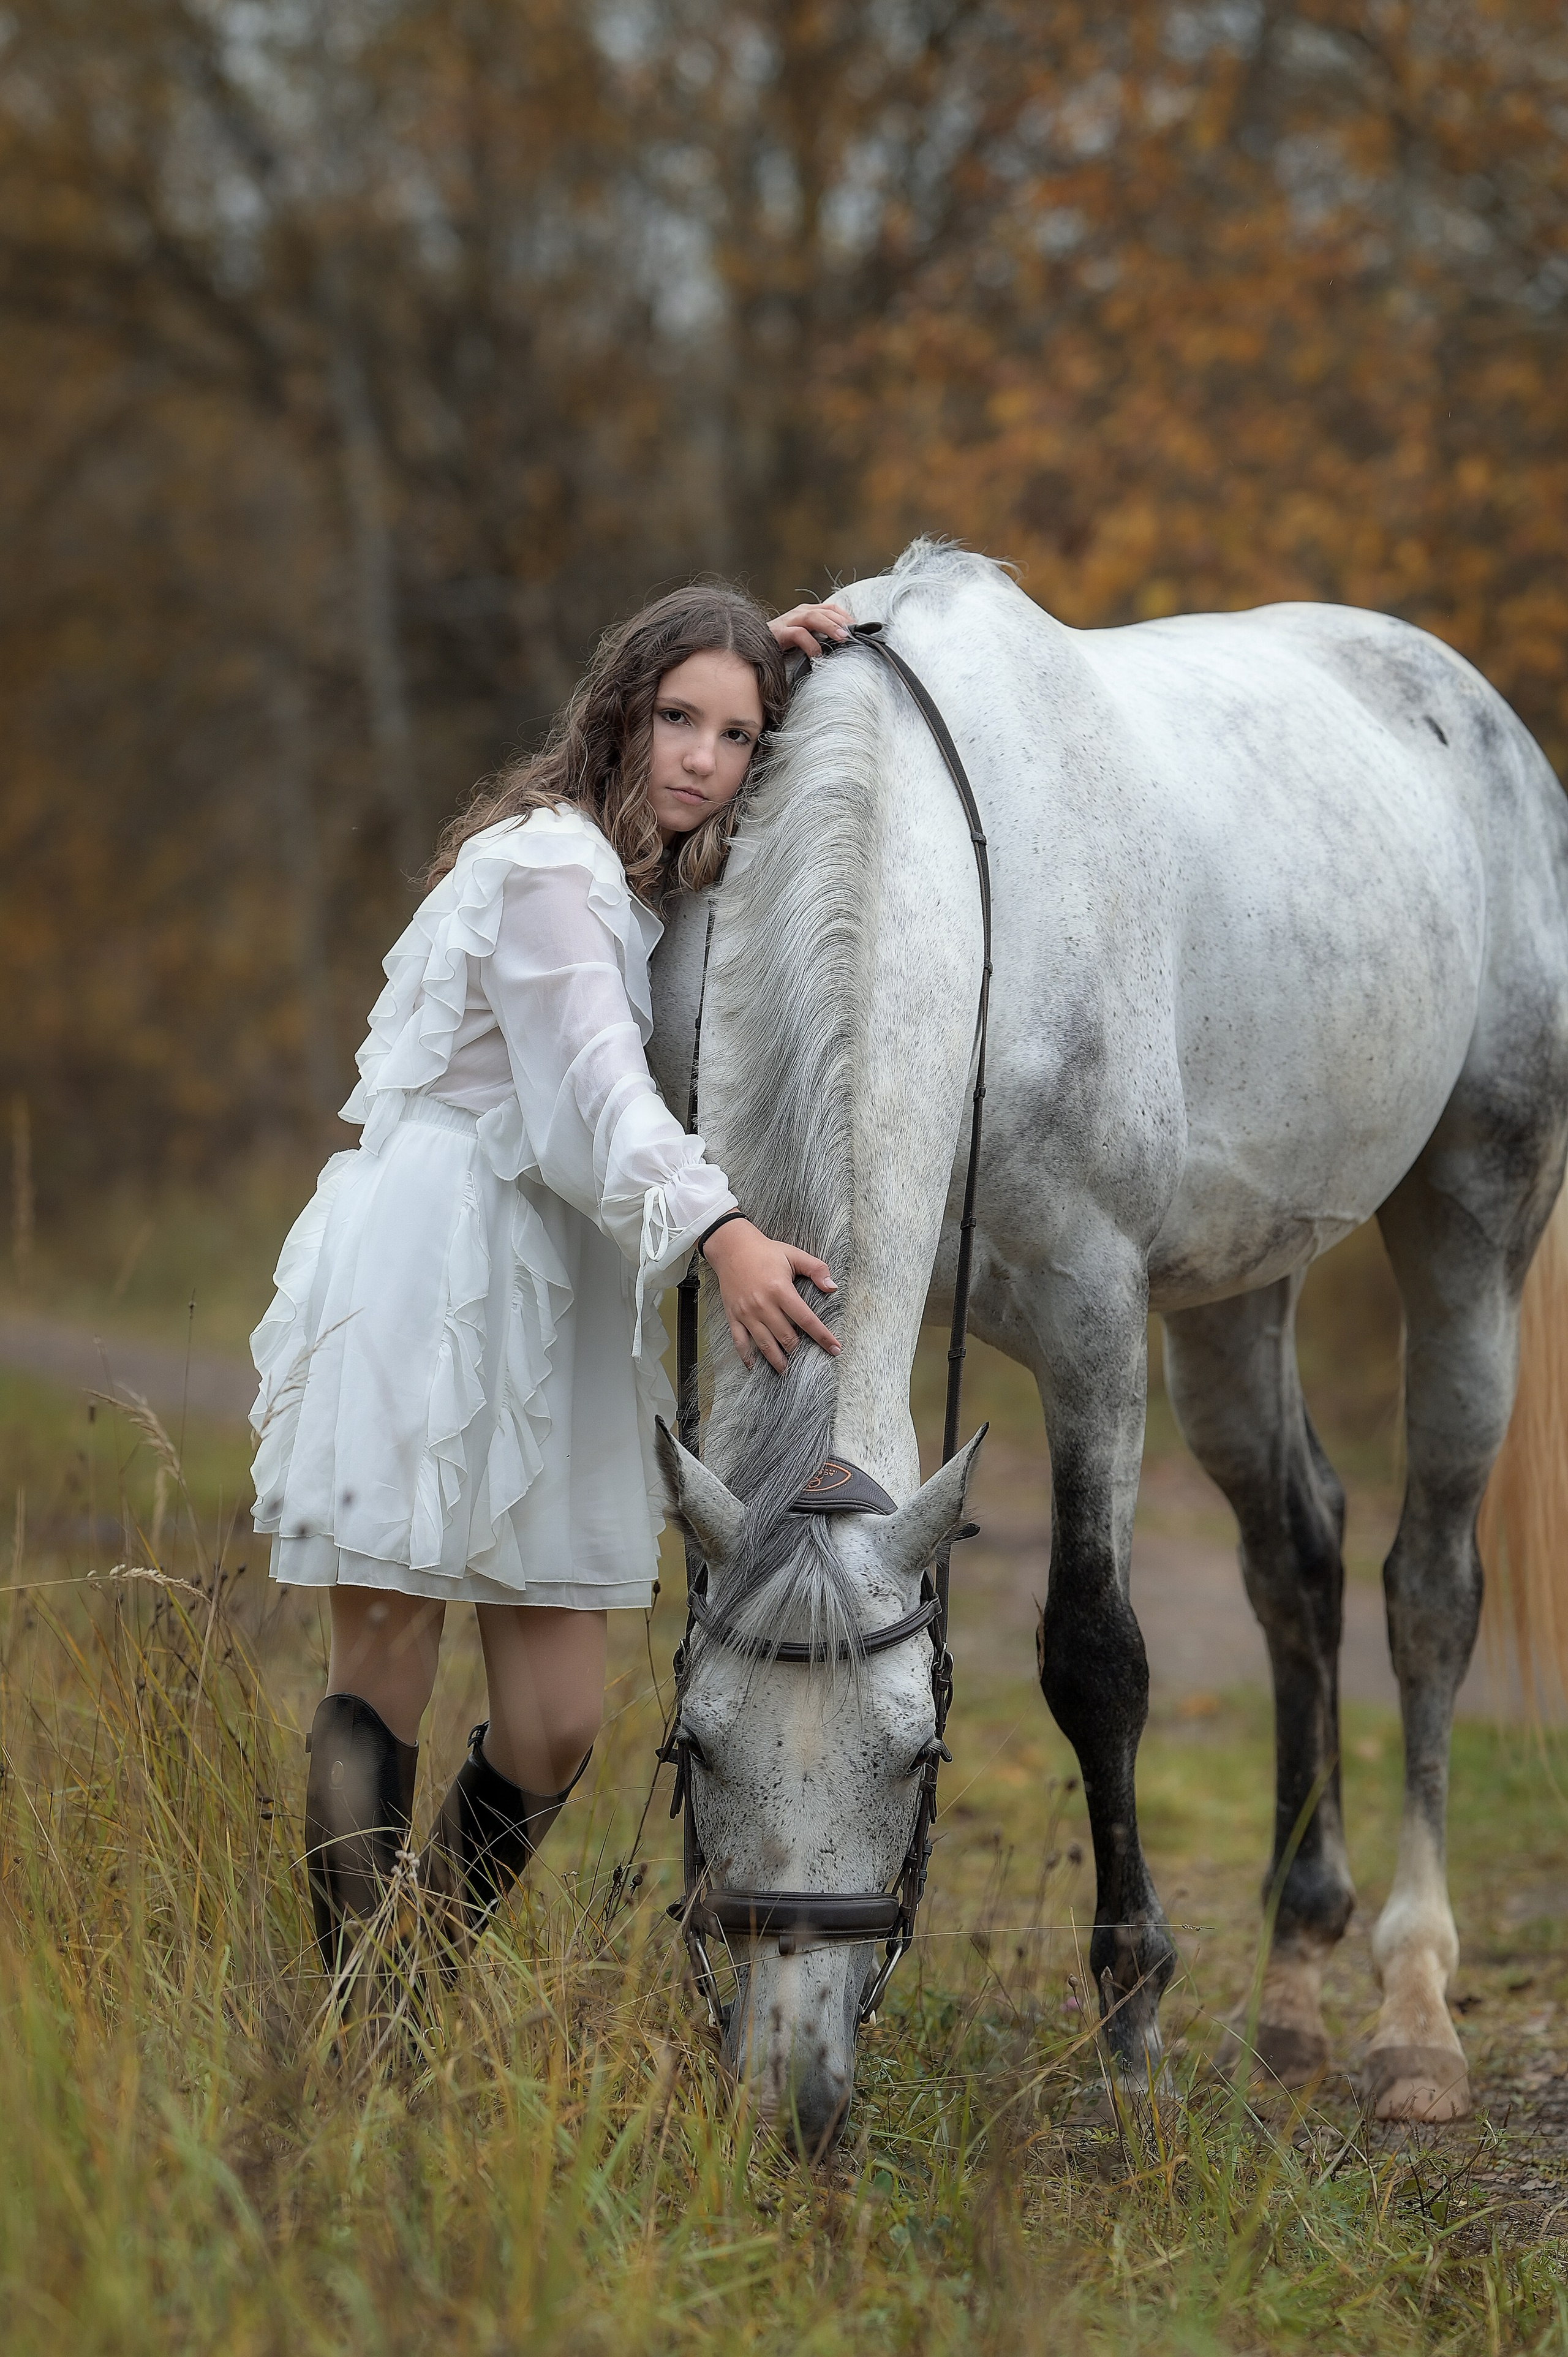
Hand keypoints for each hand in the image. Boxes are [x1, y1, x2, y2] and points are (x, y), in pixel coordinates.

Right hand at [701, 1219, 839, 1372]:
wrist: (732, 1247)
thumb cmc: (765, 1251)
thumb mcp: (794, 1254)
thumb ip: (816, 1269)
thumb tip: (832, 1287)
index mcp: (781, 1290)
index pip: (806, 1320)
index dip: (823, 1337)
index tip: (835, 1349)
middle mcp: (764, 1305)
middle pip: (786, 1337)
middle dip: (798, 1349)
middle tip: (806, 1356)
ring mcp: (747, 1313)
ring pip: (765, 1344)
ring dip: (777, 1360)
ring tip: (785, 1369)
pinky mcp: (733, 1316)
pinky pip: (740, 1341)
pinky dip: (747, 1356)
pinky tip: (753, 1366)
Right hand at [770, 600, 852, 659]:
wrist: (754, 649)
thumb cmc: (781, 647)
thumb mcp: (805, 640)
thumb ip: (820, 639)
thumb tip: (842, 646)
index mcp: (807, 612)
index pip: (831, 608)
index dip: (846, 617)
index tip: (859, 630)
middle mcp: (799, 612)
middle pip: (826, 611)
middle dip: (842, 622)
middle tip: (854, 635)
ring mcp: (789, 620)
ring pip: (813, 617)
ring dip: (830, 627)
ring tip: (842, 639)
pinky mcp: (779, 632)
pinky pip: (798, 634)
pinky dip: (810, 644)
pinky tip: (818, 655)